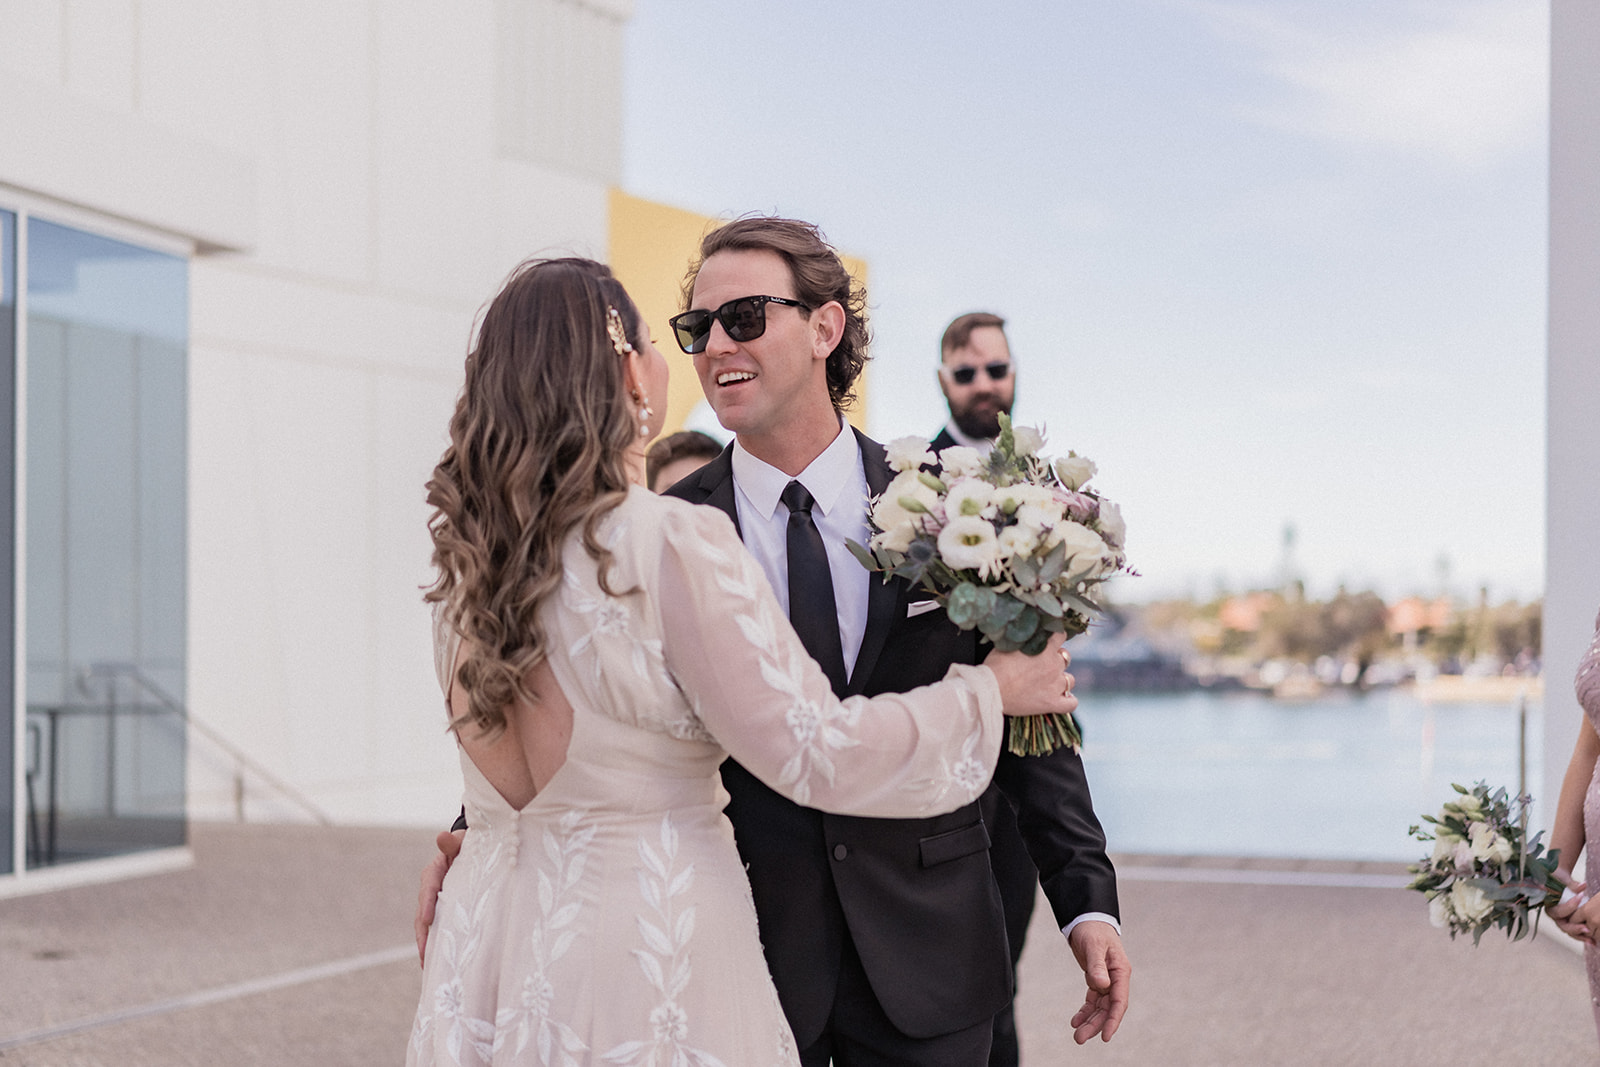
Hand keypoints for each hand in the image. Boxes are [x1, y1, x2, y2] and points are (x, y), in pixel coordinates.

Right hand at [415, 829, 463, 965]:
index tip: (428, 920)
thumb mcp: (463, 841)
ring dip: (426, 944)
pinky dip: (435, 945)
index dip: (427, 904)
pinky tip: (435, 963)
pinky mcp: (443, 912)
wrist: (472, 851)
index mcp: (434, 872)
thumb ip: (453, 842)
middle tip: (424, 954)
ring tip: (427, 965)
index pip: (429, 888)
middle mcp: (431, 890)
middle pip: (423, 914)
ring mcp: (435, 903)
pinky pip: (438, 929)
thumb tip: (442, 836)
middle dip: (422, 934)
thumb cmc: (469, 845)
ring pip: (427, 926)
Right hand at [989, 633, 1078, 717]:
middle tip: (1041, 666)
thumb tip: (1028, 634)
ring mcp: (1055, 685)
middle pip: (1066, 658)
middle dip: (1056, 660)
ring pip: (1070, 680)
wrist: (990, 689)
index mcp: (1045, 647)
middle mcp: (1054, 665)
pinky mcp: (1052, 703)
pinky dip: (1068, 701)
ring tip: (1048, 683)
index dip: (1055, 638)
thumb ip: (1025, 640)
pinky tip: (1061, 699)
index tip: (1049, 642)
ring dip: (1062, 680)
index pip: (1060, 635)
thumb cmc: (995, 666)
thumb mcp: (1009, 644)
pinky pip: (1071, 703)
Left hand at [1066, 920, 1129, 1043]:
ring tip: (1077, 1035)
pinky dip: (1085, 1011)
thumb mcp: (1093, 945)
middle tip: (1080, 1039)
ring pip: (1100, 1008)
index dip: (1113, 1020)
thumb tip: (1102, 985)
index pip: (1119, 1001)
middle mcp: (1116, 979)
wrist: (1086, 920)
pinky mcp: (1097, 980)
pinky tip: (1076, 1021)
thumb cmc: (1092, 930)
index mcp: (1120, 971)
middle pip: (1108, 1008)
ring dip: (1090, 1021)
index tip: (1105, 1036)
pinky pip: (1092, 1000)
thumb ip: (1097, 965)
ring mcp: (1107, 981)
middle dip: (1096, 1025)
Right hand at [1550, 871, 1594, 942]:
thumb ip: (1571, 884)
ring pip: (1570, 931)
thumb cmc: (1559, 878)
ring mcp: (1562, 920)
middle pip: (1563, 925)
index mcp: (1548, 906)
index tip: (1581, 897)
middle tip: (1586, 928)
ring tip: (1592, 940)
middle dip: (1575, 928)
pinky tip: (1593, 942)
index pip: (1558, 911)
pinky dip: (1583, 937)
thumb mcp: (1562, 879)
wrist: (1560, 879)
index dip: (1570, 906)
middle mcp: (1554, 915)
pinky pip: (1575, 931)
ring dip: (1581, 936)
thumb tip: (1582, 886)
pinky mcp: (1570, 922)